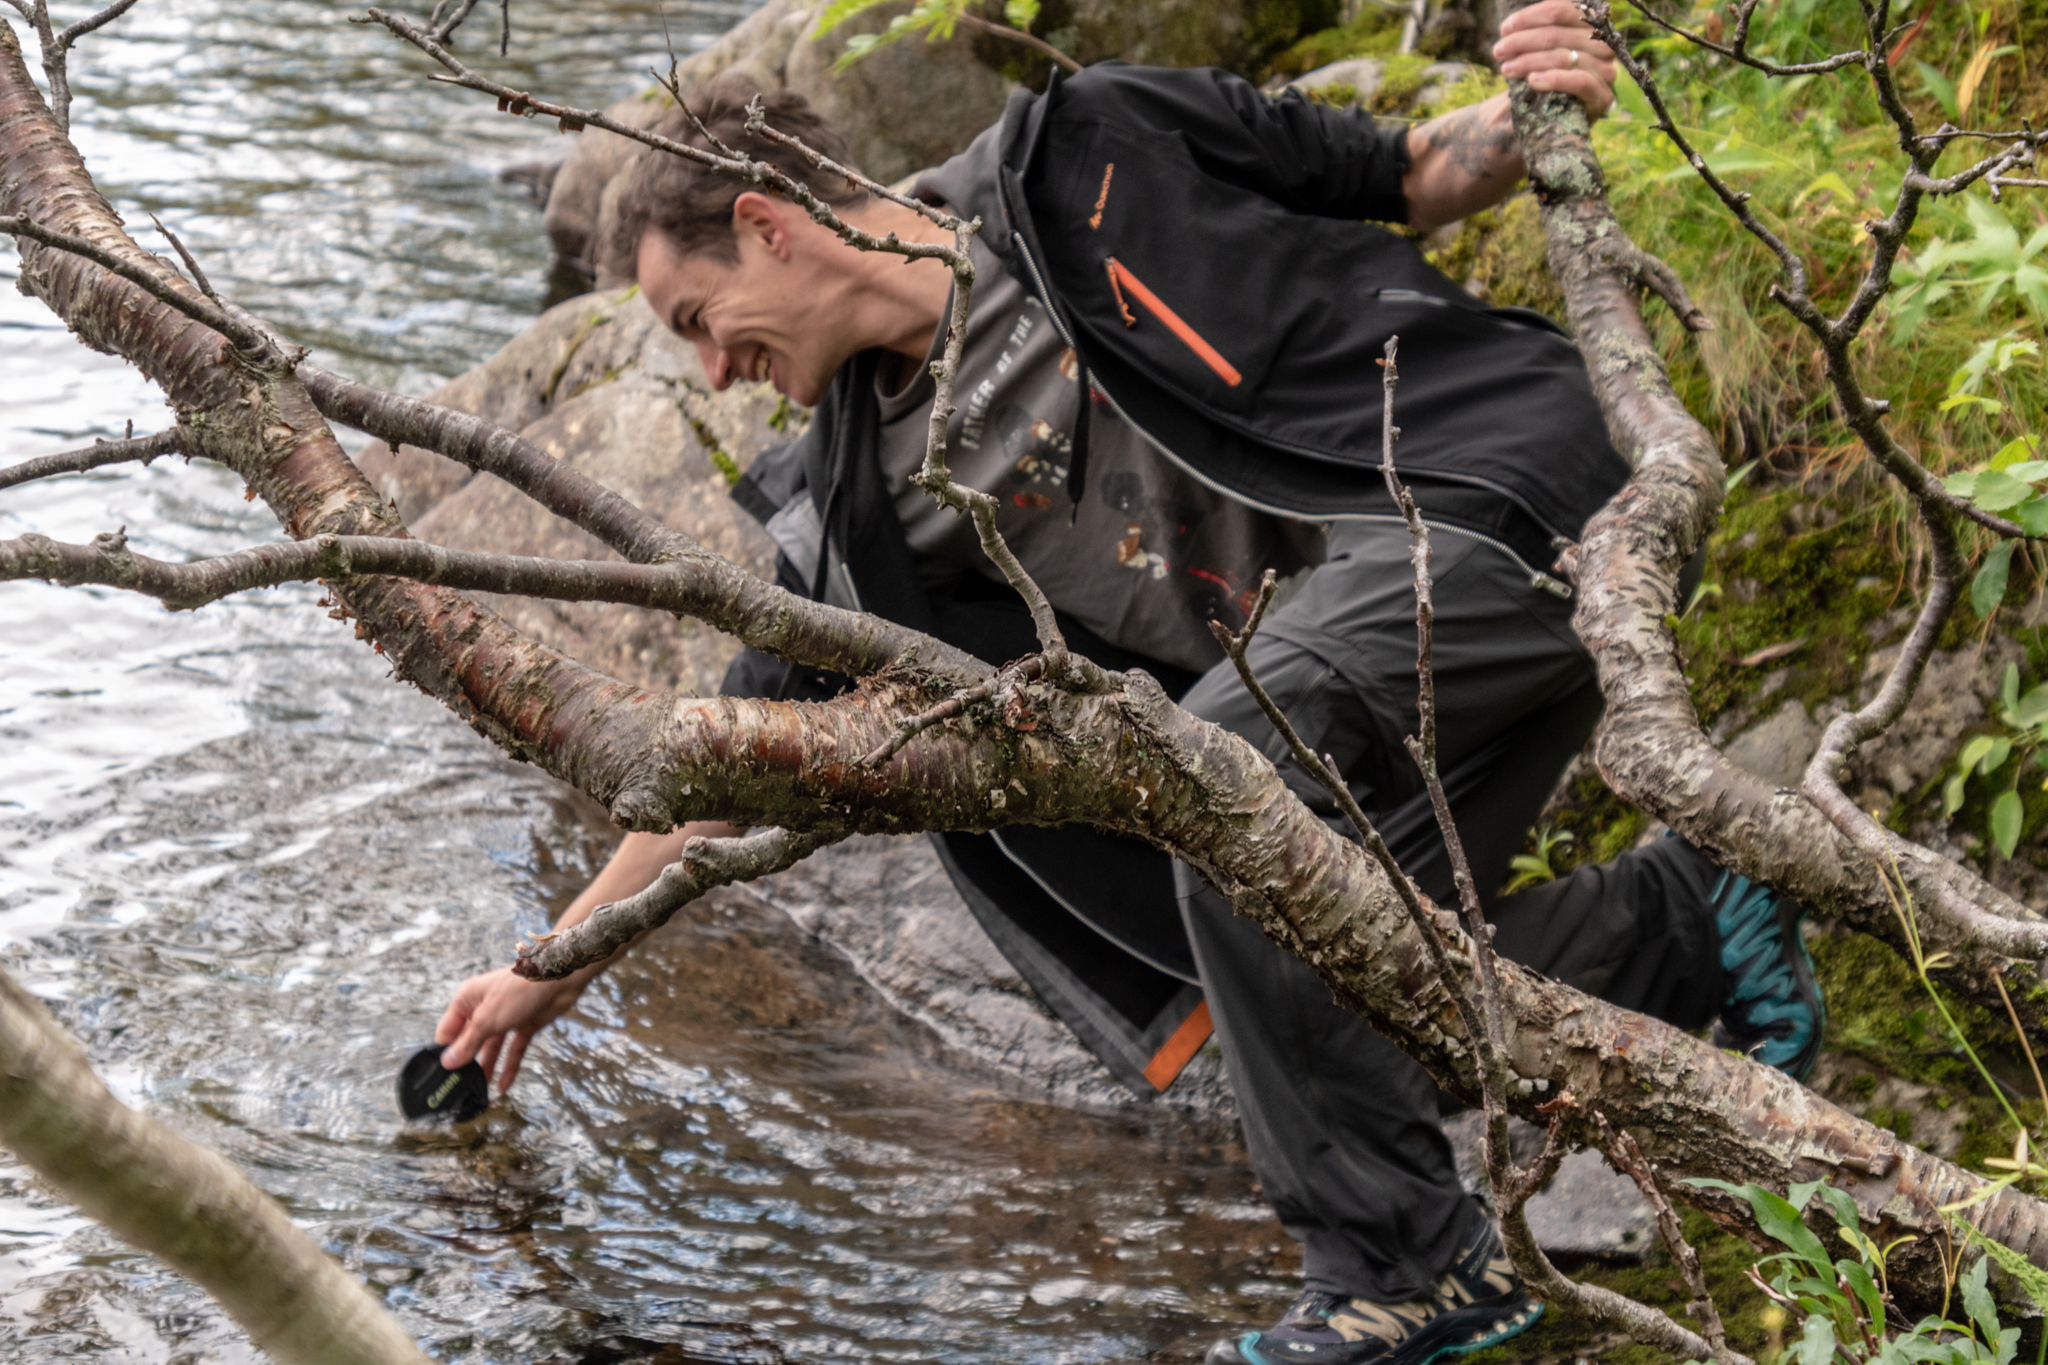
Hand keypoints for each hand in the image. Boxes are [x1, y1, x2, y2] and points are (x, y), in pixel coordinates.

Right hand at [435, 967, 586, 1093]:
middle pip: (470, 1040)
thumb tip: (448, 1062)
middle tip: (461, 1087)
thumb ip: (468, 1043)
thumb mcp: (487, 1019)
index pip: (448, 1030)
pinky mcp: (524, 1024)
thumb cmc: (519, 990)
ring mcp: (505, 1017)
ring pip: (492, 1047)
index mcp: (468, 1000)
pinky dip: (509, 1066)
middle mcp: (484, 1008)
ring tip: (480, 1089)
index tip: (442, 1076)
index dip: (445, 1052)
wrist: (559, 978)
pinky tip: (503, 1085)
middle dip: (467, 1062)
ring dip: (487, 1066)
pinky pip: (513, 1049)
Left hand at [1494, 0, 1618, 117]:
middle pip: (1557, 33)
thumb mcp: (1537, 55)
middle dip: (1522, 41)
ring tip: (1506, 69)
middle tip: (1499, 51)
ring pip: (1563, 56)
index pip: (1561, 10)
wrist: (1553, 125)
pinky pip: (1579, 81)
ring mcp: (1605, 70)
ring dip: (1529, 61)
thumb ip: (1533, 38)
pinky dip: (1553, 79)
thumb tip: (1509, 30)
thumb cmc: (1542, 84)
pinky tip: (1531, 81)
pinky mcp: (1602, 96)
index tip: (1505, 29)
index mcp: (1588, 27)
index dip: (1530, 17)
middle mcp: (1602, 44)